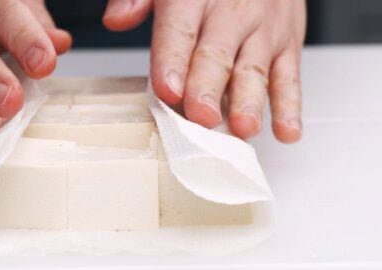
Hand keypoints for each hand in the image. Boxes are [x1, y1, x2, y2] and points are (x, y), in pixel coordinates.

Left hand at [103, 0, 305, 142]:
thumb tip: (115, 20)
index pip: (179, 30)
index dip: (172, 61)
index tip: (168, 90)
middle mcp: (232, 12)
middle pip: (217, 54)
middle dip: (209, 87)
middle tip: (203, 117)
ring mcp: (263, 30)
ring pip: (255, 68)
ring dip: (250, 101)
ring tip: (244, 128)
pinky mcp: (288, 44)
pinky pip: (290, 76)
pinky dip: (290, 105)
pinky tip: (286, 131)